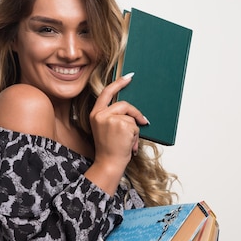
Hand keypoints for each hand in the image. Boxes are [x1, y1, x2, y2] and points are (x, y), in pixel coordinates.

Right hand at [85, 74, 147, 193]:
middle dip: (136, 114)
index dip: (118, 84)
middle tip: (144, 121)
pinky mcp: (121, 124)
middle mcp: (100, 115)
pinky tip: (130, 145)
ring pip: (131, 117)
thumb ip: (113, 117)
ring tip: (128, 142)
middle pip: (124, 104)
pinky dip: (136, 136)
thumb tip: (130, 110)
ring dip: (134, 130)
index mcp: (95, 114)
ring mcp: (111, 119)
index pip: (106, 93)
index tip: (128, 77)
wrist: (109, 164)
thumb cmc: (109, 149)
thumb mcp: (106, 129)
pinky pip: (135, 125)